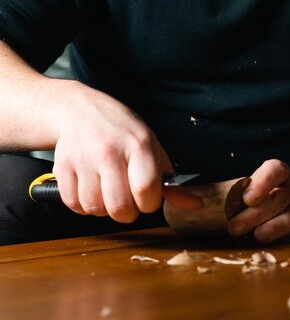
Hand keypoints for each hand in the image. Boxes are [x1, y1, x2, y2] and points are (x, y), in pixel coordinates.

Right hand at [51, 80, 201, 221]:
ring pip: (95, 209)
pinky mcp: (63, 166)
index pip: (147, 191)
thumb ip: (170, 181)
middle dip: (126, 211)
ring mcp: (84, 158)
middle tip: (125, 194)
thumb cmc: (120, 130)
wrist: (79, 109)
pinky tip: (89, 184)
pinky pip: (74, 205)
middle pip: (120, 208)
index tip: (145, 196)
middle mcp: (110, 150)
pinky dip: (82, 203)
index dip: (149, 202)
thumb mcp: (151, 146)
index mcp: (139, 144)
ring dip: (102, 206)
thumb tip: (195, 204)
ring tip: (105, 186)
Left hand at [226, 159, 289, 242]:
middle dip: (255, 214)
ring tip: (259, 236)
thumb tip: (211, 206)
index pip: (274, 170)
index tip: (246, 199)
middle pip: (278, 198)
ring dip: (277, 225)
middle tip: (234, 228)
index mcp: (281, 173)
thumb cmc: (276, 193)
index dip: (261, 182)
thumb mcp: (261, 188)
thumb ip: (244, 195)